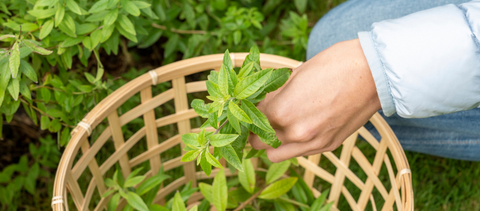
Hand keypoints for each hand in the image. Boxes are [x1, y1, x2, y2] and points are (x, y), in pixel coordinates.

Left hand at [249, 39, 380, 161]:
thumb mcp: (293, 75)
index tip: (248, 108)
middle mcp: (294, 134)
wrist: (373, 73)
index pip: (249, 122)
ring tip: (279, 124)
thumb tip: (257, 104)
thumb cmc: (332, 65)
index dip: (247, 113)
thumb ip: (272, 95)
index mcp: (281, 111)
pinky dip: (293, 143)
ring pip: (275, 155)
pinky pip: (299, 152)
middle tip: (260, 118)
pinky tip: (300, 125)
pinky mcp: (327, 147)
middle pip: (258, 144)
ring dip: (272, 142)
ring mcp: (312, 144)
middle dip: (255, 131)